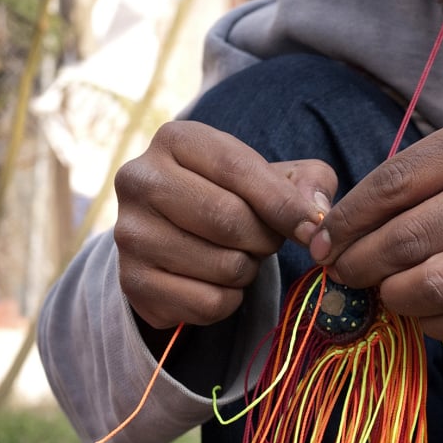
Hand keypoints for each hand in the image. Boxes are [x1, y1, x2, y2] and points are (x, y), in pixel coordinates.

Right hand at [113, 120, 336, 328]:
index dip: (283, 203)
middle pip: (227, 219)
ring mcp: (128, 233)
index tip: (313, 227)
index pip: (237, 169)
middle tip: (269, 241)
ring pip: (222, 265)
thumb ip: (310, 183)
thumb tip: (314, 215)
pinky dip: (229, 299)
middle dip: (265, 238)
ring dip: (248, 269)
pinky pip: (207, 303)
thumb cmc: (239, 196)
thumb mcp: (279, 175)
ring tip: (238, 254)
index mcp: (175, 139)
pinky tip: (218, 281)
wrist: (181, 233)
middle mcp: (139, 180)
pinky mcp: (131, 282)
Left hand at [309, 109, 442, 341]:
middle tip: (343, 271)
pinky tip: (420, 308)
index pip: (395, 184)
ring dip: (393, 296)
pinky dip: (430, 321)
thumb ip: (404, 182)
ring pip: (437, 284)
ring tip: (381, 289)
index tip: (321, 242)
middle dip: (360, 263)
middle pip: (411, 237)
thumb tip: (332, 232)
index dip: (348, 220)